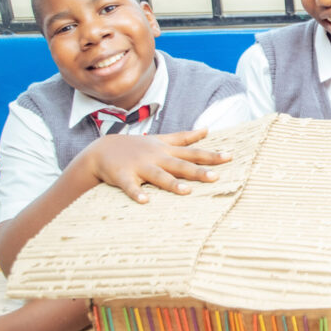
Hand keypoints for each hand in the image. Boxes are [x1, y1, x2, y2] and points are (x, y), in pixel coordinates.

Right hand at [79, 129, 229, 202]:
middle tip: (216, 177)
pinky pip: (130, 187)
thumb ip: (184, 137)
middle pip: (180, 165)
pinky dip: (136, 193)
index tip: (229, 157)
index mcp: (166, 151)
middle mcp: (156, 158)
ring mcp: (139, 167)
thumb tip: (207, 129)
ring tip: (186, 191)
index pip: (192, 153)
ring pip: (158, 176)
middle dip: (198, 171)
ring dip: (172, 183)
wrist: (101, 151)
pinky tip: (144, 201)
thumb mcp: (161, 140)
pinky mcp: (123, 176)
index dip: (211, 155)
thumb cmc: (136, 147)